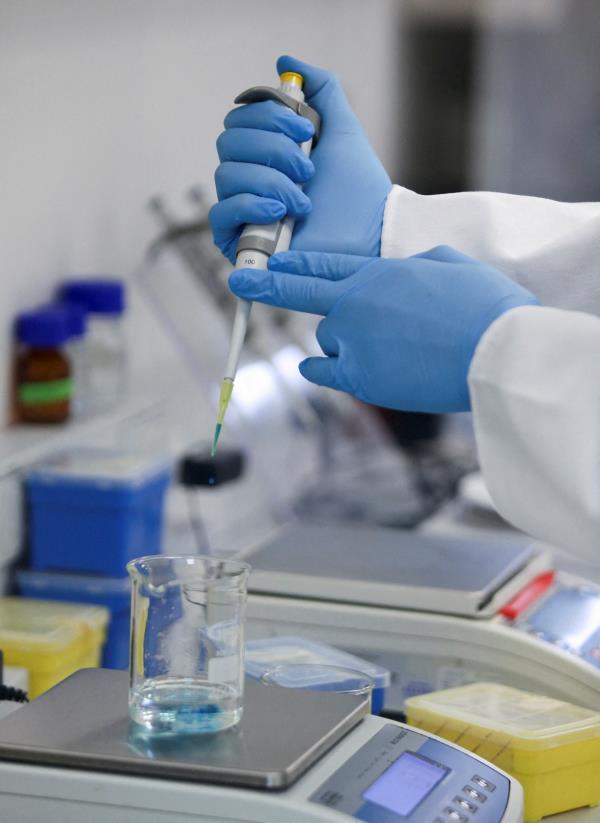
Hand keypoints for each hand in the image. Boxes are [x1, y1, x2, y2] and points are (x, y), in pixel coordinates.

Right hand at [210, 55, 391, 262]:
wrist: (371, 233)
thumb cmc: (358, 188)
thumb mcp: (342, 128)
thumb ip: (321, 90)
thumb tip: (285, 62)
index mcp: (268, 151)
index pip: (240, 119)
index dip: (269, 116)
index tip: (307, 129)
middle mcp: (251, 178)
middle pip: (228, 142)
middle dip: (272, 149)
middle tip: (308, 168)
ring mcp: (244, 210)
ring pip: (226, 174)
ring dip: (270, 181)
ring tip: (304, 200)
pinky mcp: (240, 241)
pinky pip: (220, 213)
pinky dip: (250, 204)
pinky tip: (280, 211)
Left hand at [228, 246, 539, 412]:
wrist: (495, 350)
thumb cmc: (485, 306)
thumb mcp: (451, 265)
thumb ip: (417, 267)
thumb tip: (406, 274)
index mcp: (379, 272)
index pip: (326, 263)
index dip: (297, 263)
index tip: (274, 262)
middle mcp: (356, 302)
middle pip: (300, 291)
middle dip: (267, 284)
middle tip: (239, 281)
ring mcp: (353, 340)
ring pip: (327, 338)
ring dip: (342, 341)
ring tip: (387, 349)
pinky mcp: (360, 376)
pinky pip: (324, 370)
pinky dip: (319, 368)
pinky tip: (313, 367)